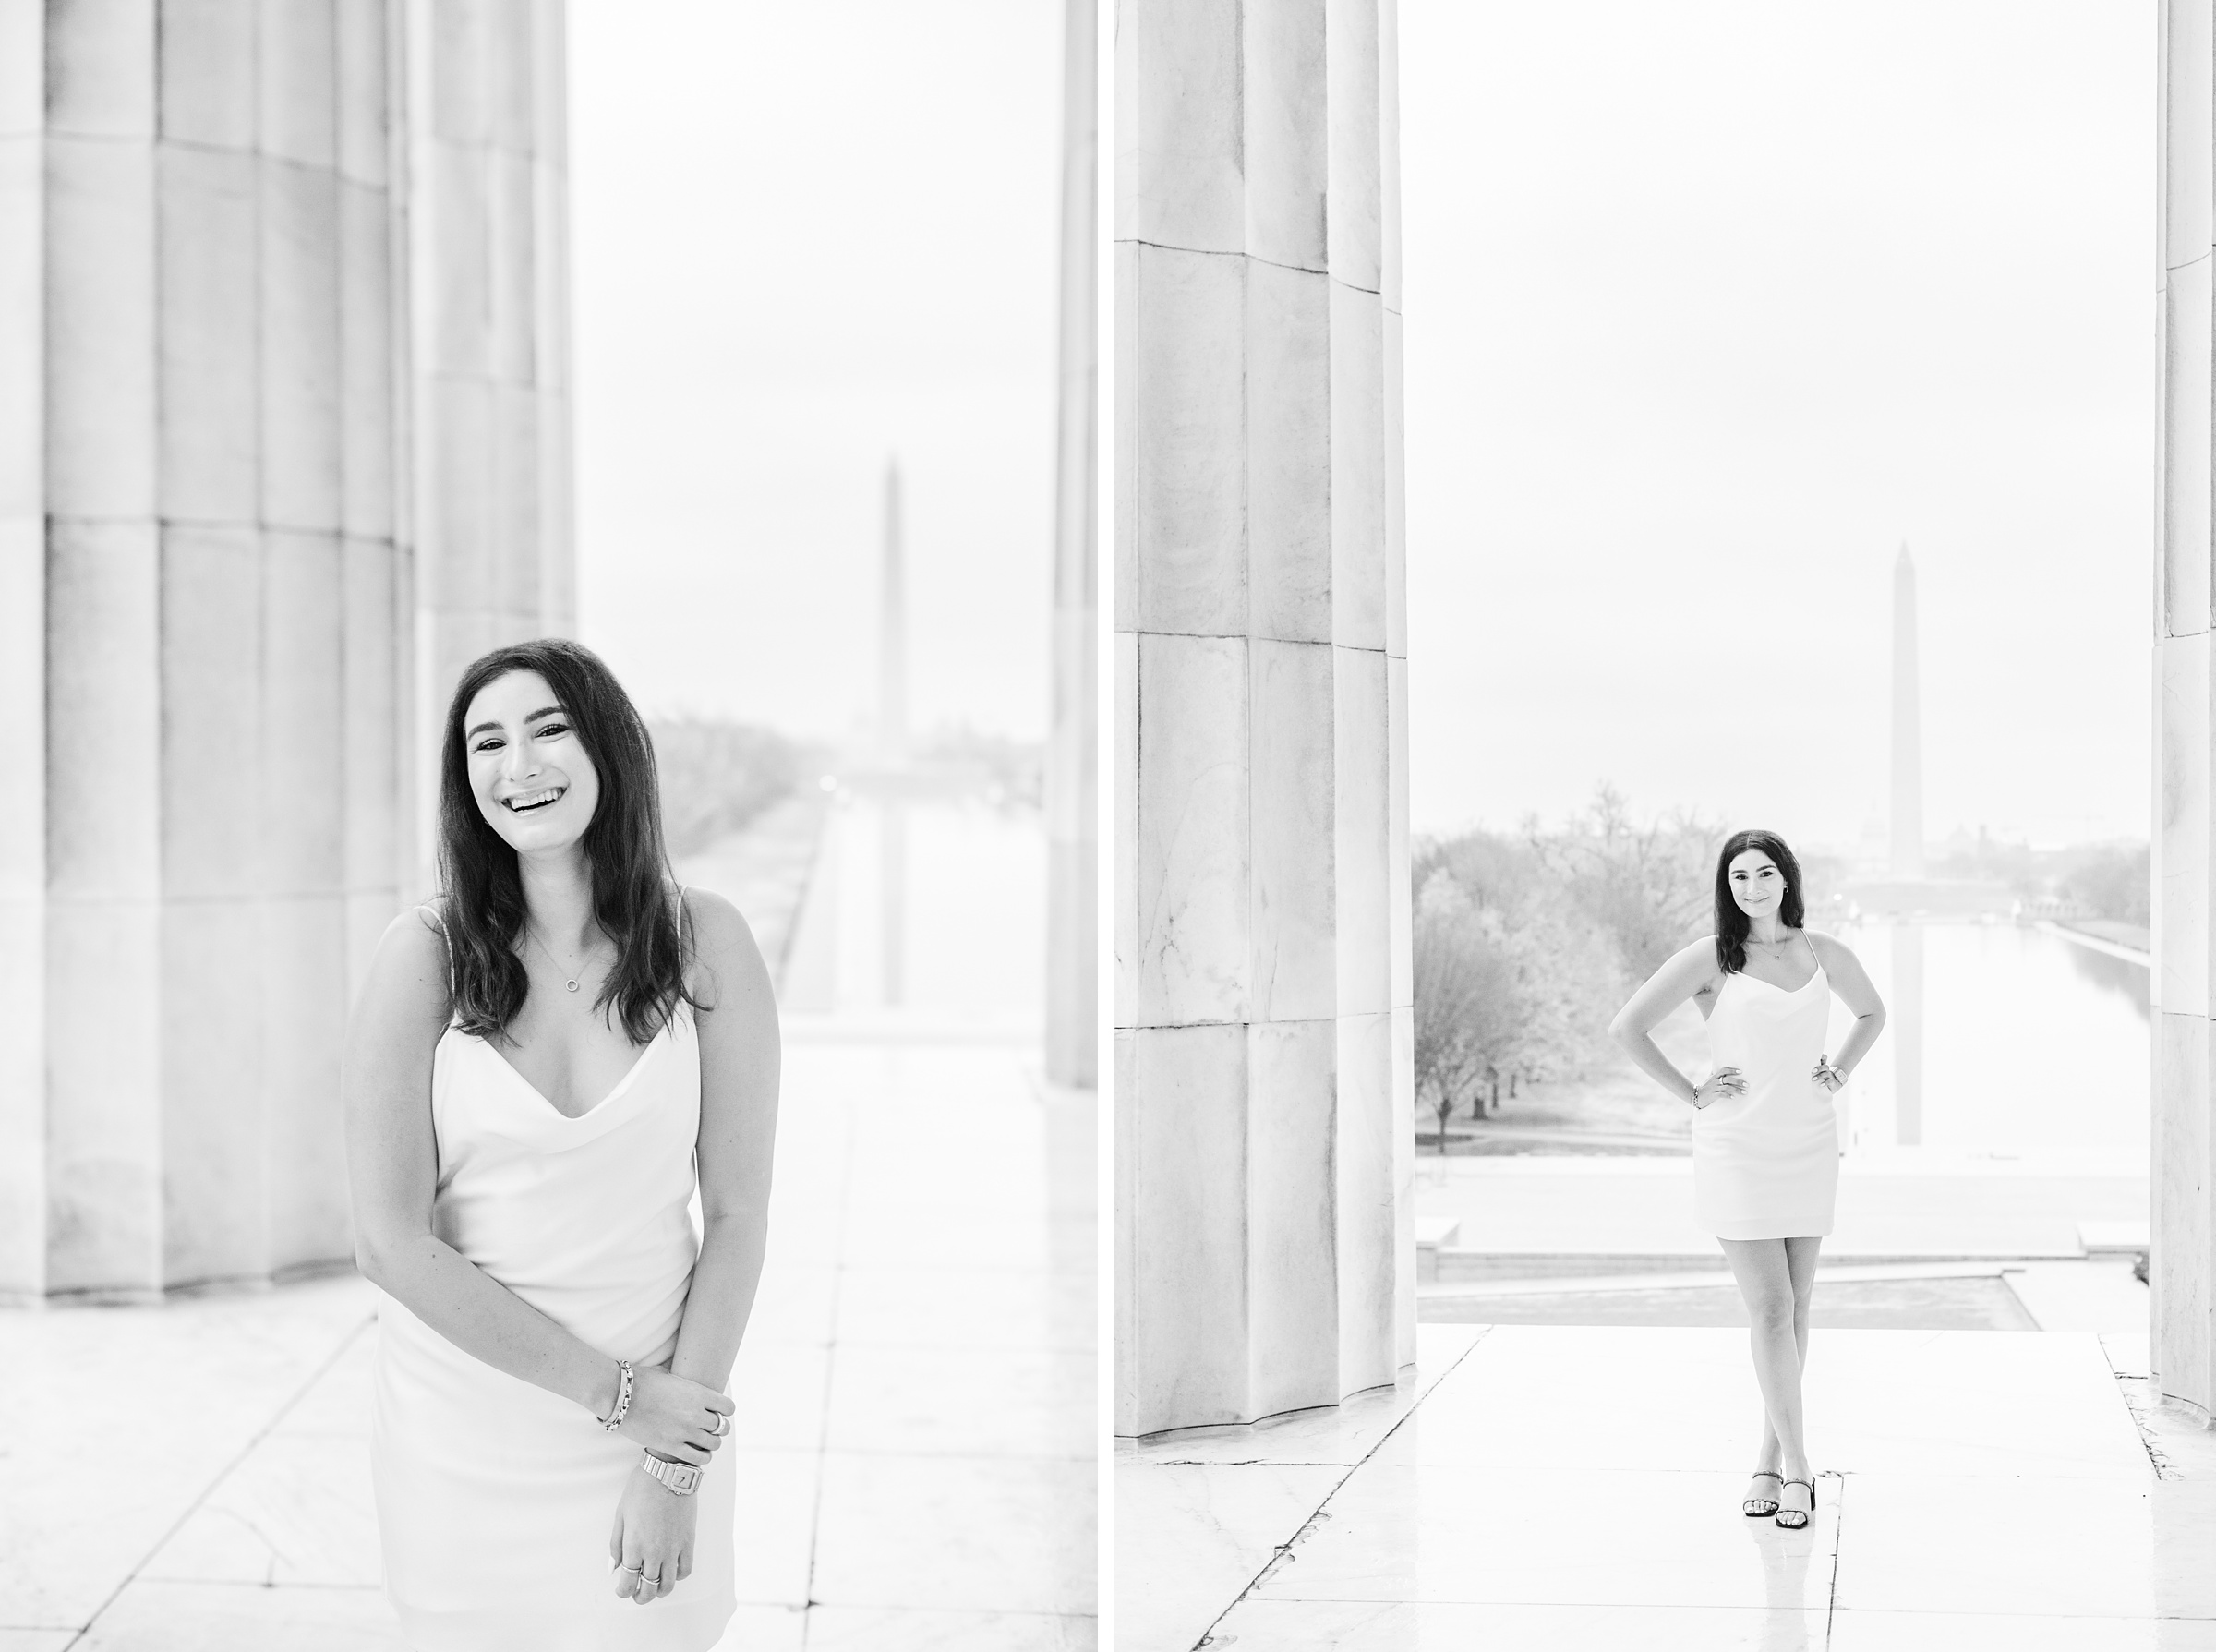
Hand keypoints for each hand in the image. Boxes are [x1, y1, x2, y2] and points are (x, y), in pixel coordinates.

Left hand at [609, 1463, 698, 1604]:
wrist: (668, 1472)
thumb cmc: (641, 1490)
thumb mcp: (621, 1515)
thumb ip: (616, 1545)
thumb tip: (613, 1568)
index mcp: (634, 1546)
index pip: (628, 1583)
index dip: (624, 1592)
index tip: (622, 1590)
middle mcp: (655, 1552)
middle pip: (649, 1589)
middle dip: (641, 1596)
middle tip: (637, 1594)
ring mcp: (673, 1548)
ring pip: (668, 1584)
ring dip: (660, 1591)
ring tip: (654, 1587)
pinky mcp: (688, 1541)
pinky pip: (685, 1569)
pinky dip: (677, 1576)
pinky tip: (671, 1570)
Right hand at [613, 1364, 733, 1466]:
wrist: (619, 1395)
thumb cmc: (641, 1381)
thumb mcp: (668, 1374)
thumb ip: (683, 1380)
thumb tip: (684, 1372)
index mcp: (699, 1393)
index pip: (729, 1407)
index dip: (724, 1410)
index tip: (717, 1411)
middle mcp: (696, 1413)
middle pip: (723, 1427)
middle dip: (718, 1428)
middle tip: (709, 1428)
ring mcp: (685, 1432)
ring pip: (714, 1444)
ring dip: (711, 1443)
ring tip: (703, 1441)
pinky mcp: (671, 1447)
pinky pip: (698, 1459)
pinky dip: (701, 1457)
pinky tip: (696, 1453)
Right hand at [1692, 1067, 1743, 1109]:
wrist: (1697, 1095)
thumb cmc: (1705, 1086)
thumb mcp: (1709, 1078)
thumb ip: (1715, 1073)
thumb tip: (1718, 1065)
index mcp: (1715, 1076)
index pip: (1724, 1070)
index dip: (1732, 1070)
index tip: (1740, 1071)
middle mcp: (1715, 1081)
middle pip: (1728, 1079)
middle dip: (1738, 1081)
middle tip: (1747, 1084)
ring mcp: (1714, 1088)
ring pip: (1727, 1087)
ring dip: (1737, 1090)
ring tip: (1745, 1092)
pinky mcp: (1713, 1095)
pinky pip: (1721, 1095)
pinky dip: (1728, 1096)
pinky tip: (1734, 1097)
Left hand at [1812, 1056, 1844, 1093]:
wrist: (1832, 1084)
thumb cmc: (1820, 1077)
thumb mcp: (1816, 1072)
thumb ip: (1810, 1069)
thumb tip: (1800, 1067)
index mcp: (1822, 1066)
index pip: (1824, 1058)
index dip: (1822, 1056)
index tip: (1817, 1056)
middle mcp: (1826, 1070)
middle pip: (1825, 1066)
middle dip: (1819, 1068)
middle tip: (1812, 1071)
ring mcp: (1830, 1075)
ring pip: (1826, 1073)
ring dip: (1819, 1076)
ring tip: (1813, 1079)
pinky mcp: (1832, 1081)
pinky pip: (1830, 1081)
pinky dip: (1825, 1083)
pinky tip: (1821, 1085)